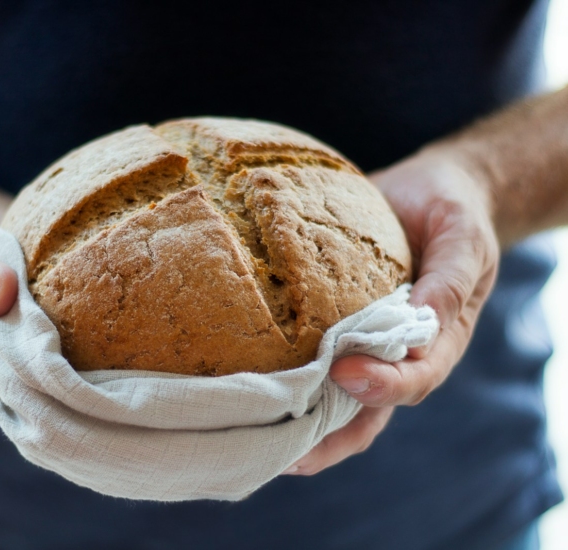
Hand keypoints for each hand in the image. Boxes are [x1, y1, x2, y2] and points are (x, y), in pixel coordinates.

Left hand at [284, 149, 499, 475]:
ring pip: (334, 398)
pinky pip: (311, 357)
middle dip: (329, 437)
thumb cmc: (452, 213)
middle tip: (285, 452)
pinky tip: (250, 388)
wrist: (429, 193)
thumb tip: (424, 319)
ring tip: (255, 437)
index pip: (415, 378)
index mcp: (440, 338)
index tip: (344, 372)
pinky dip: (287, 378)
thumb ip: (450, 279)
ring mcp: (364, 342)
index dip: (383, 385)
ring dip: (300, 424)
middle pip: (368, 410)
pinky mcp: (334, 322)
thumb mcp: (464, 238)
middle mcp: (398, 352)